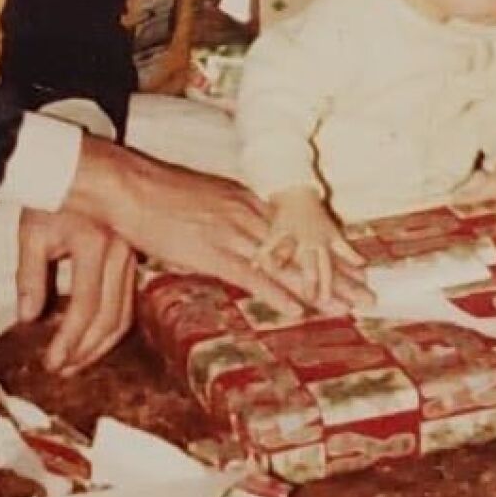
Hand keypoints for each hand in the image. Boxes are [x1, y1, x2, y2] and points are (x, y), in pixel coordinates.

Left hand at [16, 206, 136, 374]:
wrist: (75, 166)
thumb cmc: (51, 194)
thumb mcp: (32, 234)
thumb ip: (31, 277)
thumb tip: (29, 316)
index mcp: (94, 244)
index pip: (85, 307)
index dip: (69, 340)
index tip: (53, 361)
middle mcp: (119, 252)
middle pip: (110, 317)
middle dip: (86, 350)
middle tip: (64, 368)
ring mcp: (131, 254)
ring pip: (124, 312)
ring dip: (100, 343)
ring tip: (77, 360)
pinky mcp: (133, 257)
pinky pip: (127, 299)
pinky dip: (110, 323)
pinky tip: (94, 335)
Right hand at [65, 137, 371, 311]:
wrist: (128, 187)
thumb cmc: (156, 195)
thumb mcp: (202, 202)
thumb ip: (225, 218)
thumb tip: (239, 238)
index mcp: (245, 202)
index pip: (297, 231)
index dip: (329, 250)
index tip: (356, 265)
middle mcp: (246, 216)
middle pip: (301, 249)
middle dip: (337, 274)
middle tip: (367, 295)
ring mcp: (232, 233)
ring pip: (284, 264)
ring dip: (318, 288)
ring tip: (346, 308)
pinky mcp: (211, 251)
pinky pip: (251, 275)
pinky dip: (275, 293)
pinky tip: (296, 309)